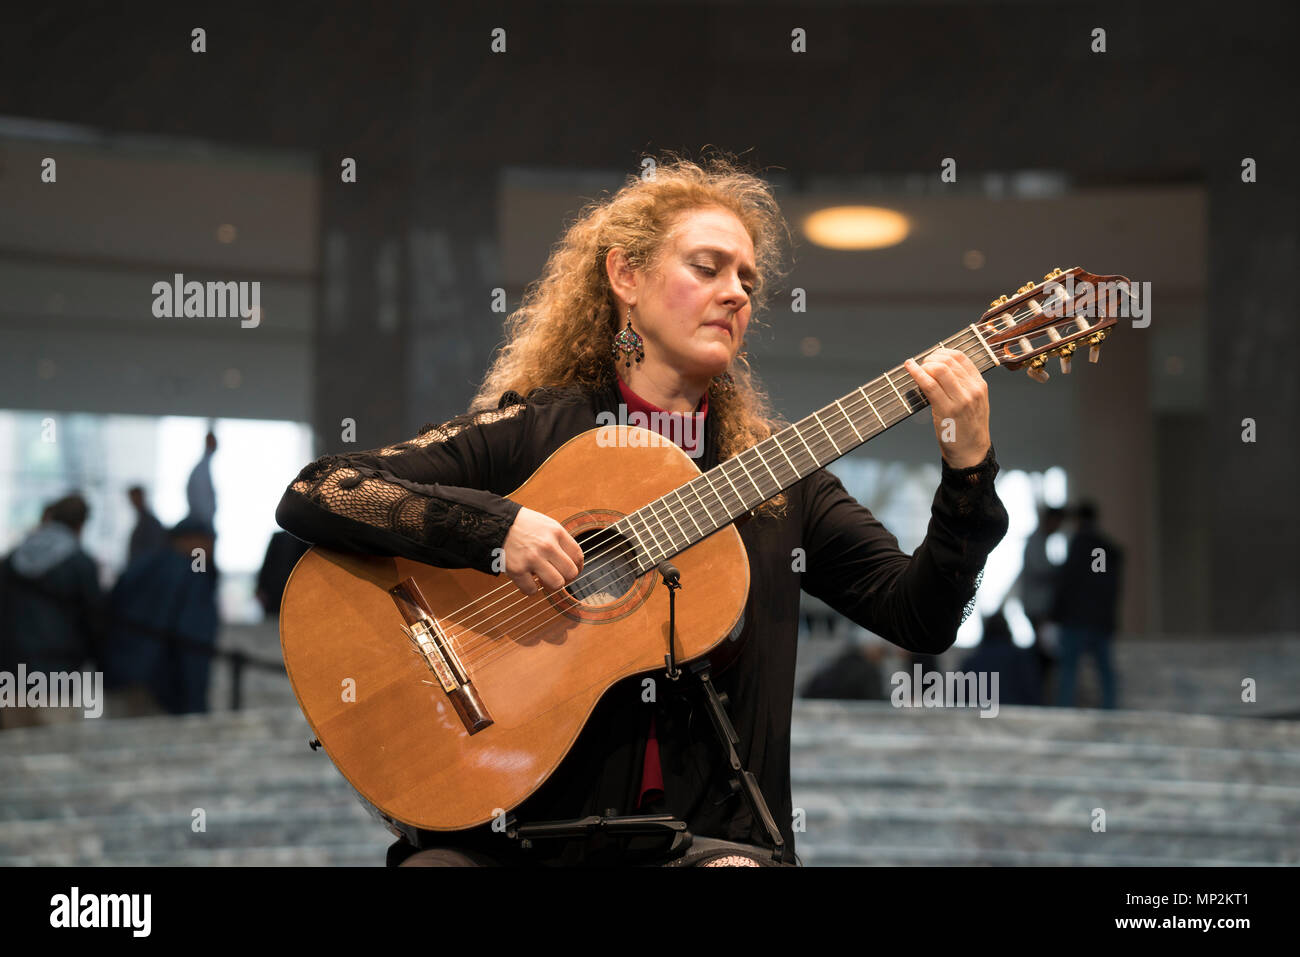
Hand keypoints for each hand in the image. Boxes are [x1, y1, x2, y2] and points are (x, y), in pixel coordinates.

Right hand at [501, 507, 583, 595]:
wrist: (495, 523)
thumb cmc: (523, 525)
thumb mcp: (546, 524)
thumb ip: (560, 541)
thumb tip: (574, 562)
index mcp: (556, 532)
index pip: (578, 556)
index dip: (578, 567)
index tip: (572, 571)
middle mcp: (547, 545)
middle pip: (571, 573)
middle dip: (566, 578)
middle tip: (558, 577)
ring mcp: (532, 558)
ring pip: (556, 584)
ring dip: (551, 586)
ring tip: (543, 580)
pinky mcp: (517, 569)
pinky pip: (532, 590)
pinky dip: (530, 589)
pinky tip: (527, 580)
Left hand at [903, 348, 991, 468]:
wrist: (971, 452)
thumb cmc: (968, 427)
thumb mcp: (974, 402)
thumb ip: (963, 385)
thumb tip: (939, 366)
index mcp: (979, 385)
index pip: (961, 357)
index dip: (942, 352)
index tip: (931, 357)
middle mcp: (973, 389)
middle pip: (948, 361)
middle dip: (930, 359)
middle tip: (921, 365)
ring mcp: (961, 400)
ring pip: (939, 370)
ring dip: (923, 365)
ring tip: (916, 369)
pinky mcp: (947, 410)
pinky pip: (929, 385)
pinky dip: (917, 374)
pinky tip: (910, 369)